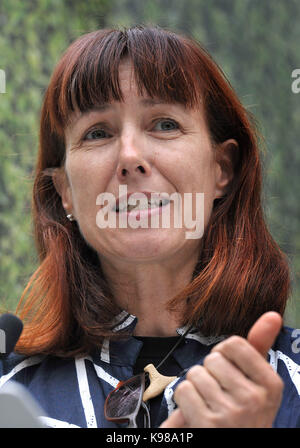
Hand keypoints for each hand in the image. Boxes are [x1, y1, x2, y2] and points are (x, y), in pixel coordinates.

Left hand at [160, 312, 283, 427]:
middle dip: (209, 373)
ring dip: (196, 388)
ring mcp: (231, 413)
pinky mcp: (208, 425)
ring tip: (209, 405)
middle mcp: (254, 399)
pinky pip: (183, 391)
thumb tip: (272, 314)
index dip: (224, 355)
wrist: (232, 447)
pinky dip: (184, 402)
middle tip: (220, 396)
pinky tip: (197, 415)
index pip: (234, 343)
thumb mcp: (256, 382)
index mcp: (271, 385)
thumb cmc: (241, 412)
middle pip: (212, 358)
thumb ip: (259, 346)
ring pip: (195, 374)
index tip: (229, 373)